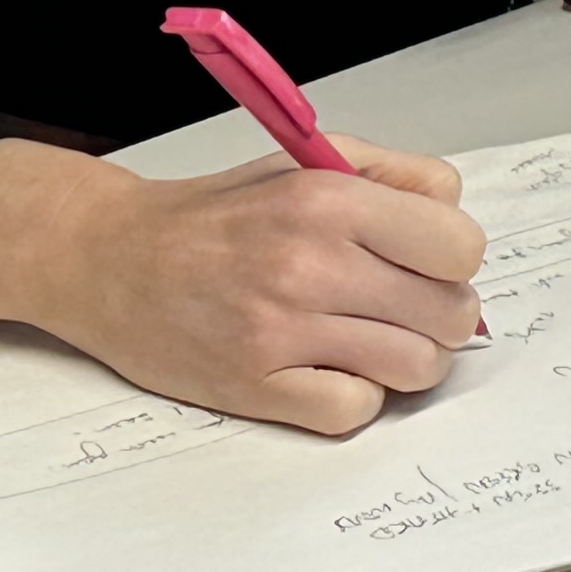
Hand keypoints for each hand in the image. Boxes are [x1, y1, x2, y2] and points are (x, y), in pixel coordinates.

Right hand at [0, 132, 484, 435]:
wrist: (111, 258)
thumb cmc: (213, 214)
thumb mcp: (306, 160)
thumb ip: (393, 175)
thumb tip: (454, 214)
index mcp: (329, 200)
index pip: (459, 244)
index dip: (453, 256)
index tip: (430, 260)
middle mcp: (310, 265)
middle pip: (449, 313)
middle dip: (439, 311)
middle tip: (404, 304)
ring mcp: (283, 333)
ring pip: (415, 369)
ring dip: (405, 358)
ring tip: (370, 337)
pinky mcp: (257, 388)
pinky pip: (356, 411)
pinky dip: (355, 395)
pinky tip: (330, 367)